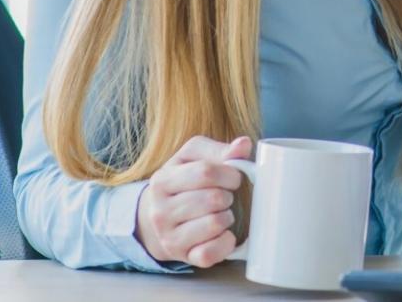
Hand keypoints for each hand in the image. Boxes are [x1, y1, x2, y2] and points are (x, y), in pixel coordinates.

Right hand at [134, 135, 251, 266]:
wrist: (158, 217)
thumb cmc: (182, 182)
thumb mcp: (193, 158)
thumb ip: (219, 150)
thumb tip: (243, 144)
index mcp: (162, 181)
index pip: (206, 172)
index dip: (229, 173)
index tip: (232, 177)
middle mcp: (160, 212)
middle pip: (213, 199)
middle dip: (228, 195)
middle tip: (224, 196)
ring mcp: (169, 238)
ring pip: (215, 224)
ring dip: (227, 216)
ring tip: (219, 212)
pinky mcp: (183, 257)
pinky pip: (211, 252)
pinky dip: (225, 242)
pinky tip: (222, 233)